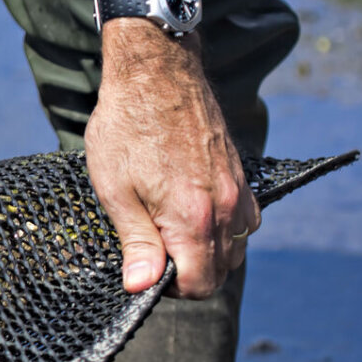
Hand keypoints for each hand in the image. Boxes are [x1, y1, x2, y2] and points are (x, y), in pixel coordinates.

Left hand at [85, 23, 259, 298]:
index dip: (170, 289)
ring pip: (236, 247)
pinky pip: (246, 220)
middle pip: (221, 271)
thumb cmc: (127, 128)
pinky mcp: (242, 174)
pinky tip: (194, 214)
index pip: (199, 285)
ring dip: (208, 253)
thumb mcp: (116, 190)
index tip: (145, 272)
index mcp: (193, 218)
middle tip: (152, 252)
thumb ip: (136, 243)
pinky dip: (225, 228)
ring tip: (170, 232)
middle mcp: (227, 208)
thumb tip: (141, 288)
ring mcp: (239, 190)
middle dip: (189, 274)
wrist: (156, 72)